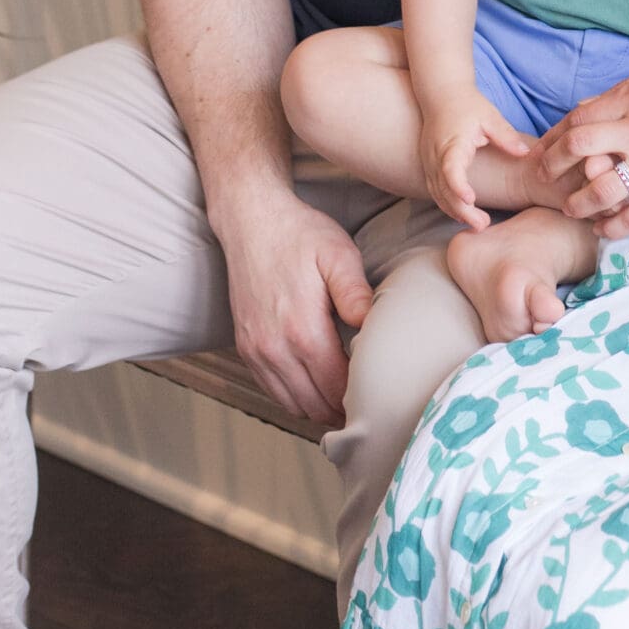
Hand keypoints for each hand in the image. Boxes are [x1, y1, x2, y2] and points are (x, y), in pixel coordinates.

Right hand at [213, 184, 373, 428]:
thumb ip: (355, 293)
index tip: (382, 391)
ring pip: (293, 404)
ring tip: (347, 397)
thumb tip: (372, 326)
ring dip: (319, 406)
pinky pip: (273, 391)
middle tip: (370, 400)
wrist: (250, 221)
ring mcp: (256, 351)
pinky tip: (317, 384)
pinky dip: (296, 396)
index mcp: (301, 329)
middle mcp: (274, 348)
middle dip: (343, 408)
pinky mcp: (246, 348)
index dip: (361, 396)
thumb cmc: (298, 234)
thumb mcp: (337, 254)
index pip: (336, 388)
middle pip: (315, 405)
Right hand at [421, 90, 531, 231]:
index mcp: (451, 143)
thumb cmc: (467, 105)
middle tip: (483, 225)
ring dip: (454, 211)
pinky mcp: (428, 166)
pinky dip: (448, 204)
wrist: (441, 93)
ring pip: (437, 194)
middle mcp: (435, 156)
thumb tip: (525, 153)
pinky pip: (435, 191)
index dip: (459, 187)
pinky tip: (464, 214)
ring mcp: (429, 162)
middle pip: (443, 190)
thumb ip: (506, 136)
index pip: (451, 169)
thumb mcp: (490, 117)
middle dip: (461, 210)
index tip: (472, 200)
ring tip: (479, 225)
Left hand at [533, 56, 628, 237]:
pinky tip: (607, 231)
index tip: (547, 149)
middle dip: (554, 166)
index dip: (556, 135)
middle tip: (547, 179)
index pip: (580, 116)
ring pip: (601, 188)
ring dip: (579, 203)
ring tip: (573, 210)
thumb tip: (600, 101)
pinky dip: (613, 228)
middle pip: (578, 148)